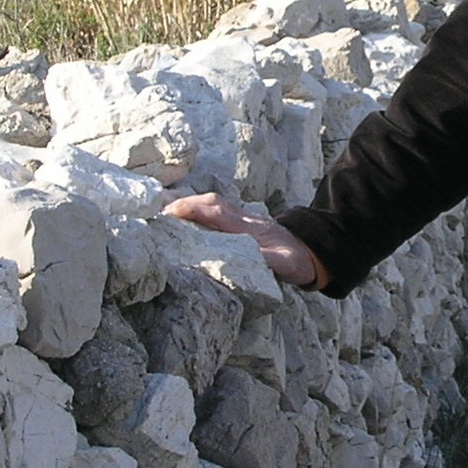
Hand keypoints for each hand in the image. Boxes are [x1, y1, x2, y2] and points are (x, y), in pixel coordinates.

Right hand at [165, 192, 323, 287]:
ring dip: (187, 206)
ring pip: (210, 206)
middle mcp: (242, 219)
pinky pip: (213, 213)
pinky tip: (182, 219)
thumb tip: (247, 258)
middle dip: (183, 203)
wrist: (312, 252)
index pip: (216, 212)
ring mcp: (240, 220)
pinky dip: (195, 213)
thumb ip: (266, 260)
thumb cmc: (295, 260)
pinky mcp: (239, 225)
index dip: (192, 209)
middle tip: (156, 210)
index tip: (170, 212)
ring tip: (161, 212)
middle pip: (209, 203)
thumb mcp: (284, 263)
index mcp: (248, 227)